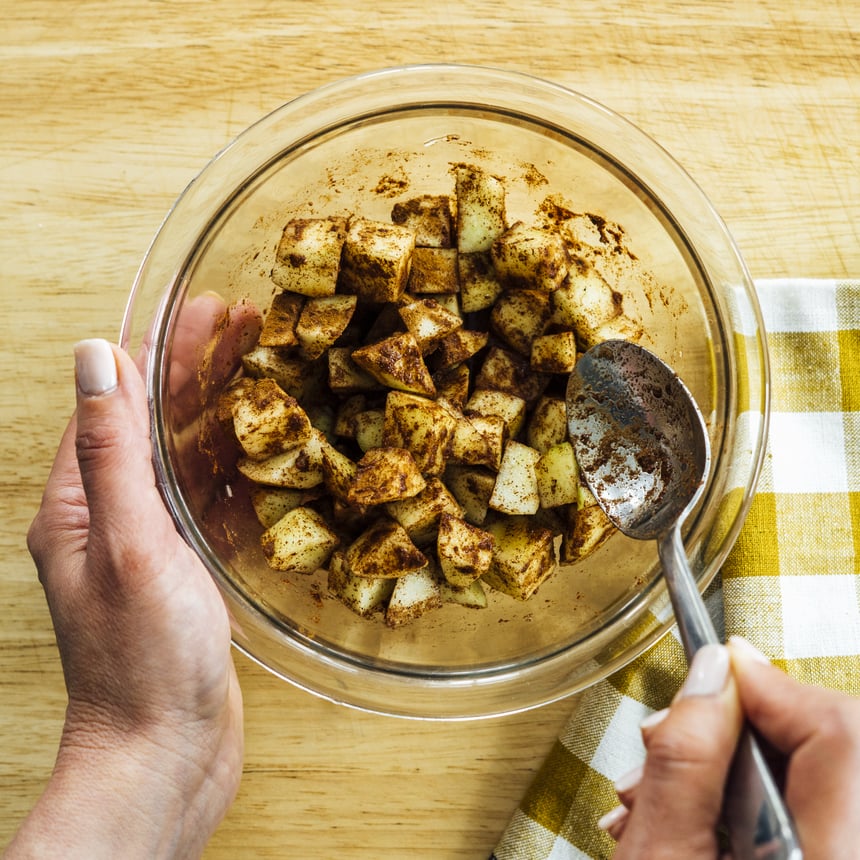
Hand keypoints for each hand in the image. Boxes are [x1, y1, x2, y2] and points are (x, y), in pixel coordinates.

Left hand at [8, 336, 243, 858]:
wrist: (164, 756)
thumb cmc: (142, 662)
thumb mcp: (129, 545)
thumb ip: (112, 452)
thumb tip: (97, 357)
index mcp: (79, 504)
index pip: (119, 402)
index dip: (160, 348)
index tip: (202, 307)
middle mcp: (110, 517)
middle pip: (155, 423)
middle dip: (197, 369)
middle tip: (246, 323)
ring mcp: (149, 544)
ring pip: (186, 458)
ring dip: (220, 409)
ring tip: (261, 368)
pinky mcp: (184, 570)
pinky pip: (209, 502)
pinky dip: (234, 467)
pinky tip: (263, 447)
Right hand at [602, 638, 859, 859]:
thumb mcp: (658, 857)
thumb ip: (684, 760)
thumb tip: (711, 671)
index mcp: (825, 856)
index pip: (837, 729)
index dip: (771, 683)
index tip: (721, 664)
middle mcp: (852, 852)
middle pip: (830, 742)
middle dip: (743, 722)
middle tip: (680, 733)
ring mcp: (843, 853)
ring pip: (817, 771)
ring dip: (738, 760)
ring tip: (670, 789)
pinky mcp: (826, 852)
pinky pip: (810, 804)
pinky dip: (753, 796)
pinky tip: (702, 815)